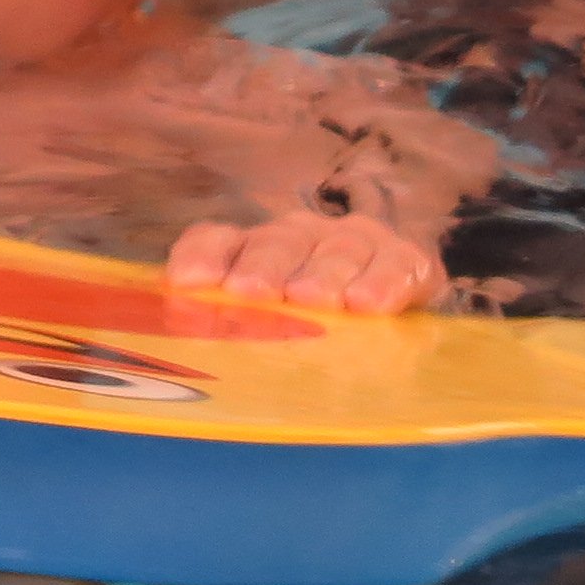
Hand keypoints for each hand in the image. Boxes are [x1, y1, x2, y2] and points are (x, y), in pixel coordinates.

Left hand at [167, 208, 446, 313]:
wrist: (395, 297)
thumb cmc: (314, 325)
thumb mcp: (268, 324)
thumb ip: (227, 326)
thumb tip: (179, 349)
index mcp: (258, 247)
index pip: (221, 241)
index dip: (203, 256)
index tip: (187, 282)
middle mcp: (304, 235)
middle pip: (279, 241)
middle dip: (265, 264)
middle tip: (252, 290)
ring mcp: (356, 243)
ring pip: (338, 249)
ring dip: (323, 273)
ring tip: (311, 299)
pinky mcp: (406, 261)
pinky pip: (396, 265)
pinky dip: (382, 282)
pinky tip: (369, 304)